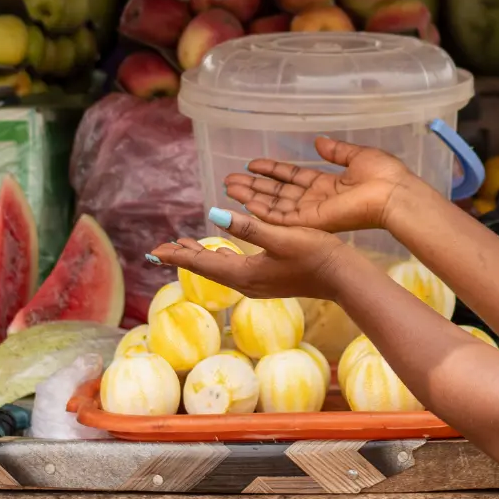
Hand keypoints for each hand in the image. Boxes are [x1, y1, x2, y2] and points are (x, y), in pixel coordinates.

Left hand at [148, 209, 354, 301]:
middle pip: (207, 268)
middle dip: (184, 257)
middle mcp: (247, 283)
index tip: (156, 250)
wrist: (343, 278)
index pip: (203, 263)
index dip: (178, 255)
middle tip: (161, 249)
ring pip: (221, 268)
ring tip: (183, 247)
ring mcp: (258, 283)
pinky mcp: (269, 280)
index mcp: (246, 274)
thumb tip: (214, 215)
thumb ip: (248, 227)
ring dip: (201, 256)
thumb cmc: (315, 254)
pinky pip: (235, 268)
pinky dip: (221, 257)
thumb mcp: (281, 236)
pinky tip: (221, 251)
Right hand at [224, 137, 423, 233]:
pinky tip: (246, 204)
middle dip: (254, 186)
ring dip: (252, 197)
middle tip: (229, 180)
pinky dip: (264, 212)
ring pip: (275, 205)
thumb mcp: (357, 156)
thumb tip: (319, 142)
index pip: (292, 177)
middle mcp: (316, 200)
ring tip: (229, 188)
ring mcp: (313, 213)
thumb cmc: (383, 176)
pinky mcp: (313, 222)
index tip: (252, 164)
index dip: (272, 171)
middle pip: (278, 193)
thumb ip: (336, 151)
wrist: (394, 194)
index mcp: (327, 185)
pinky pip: (283, 218)